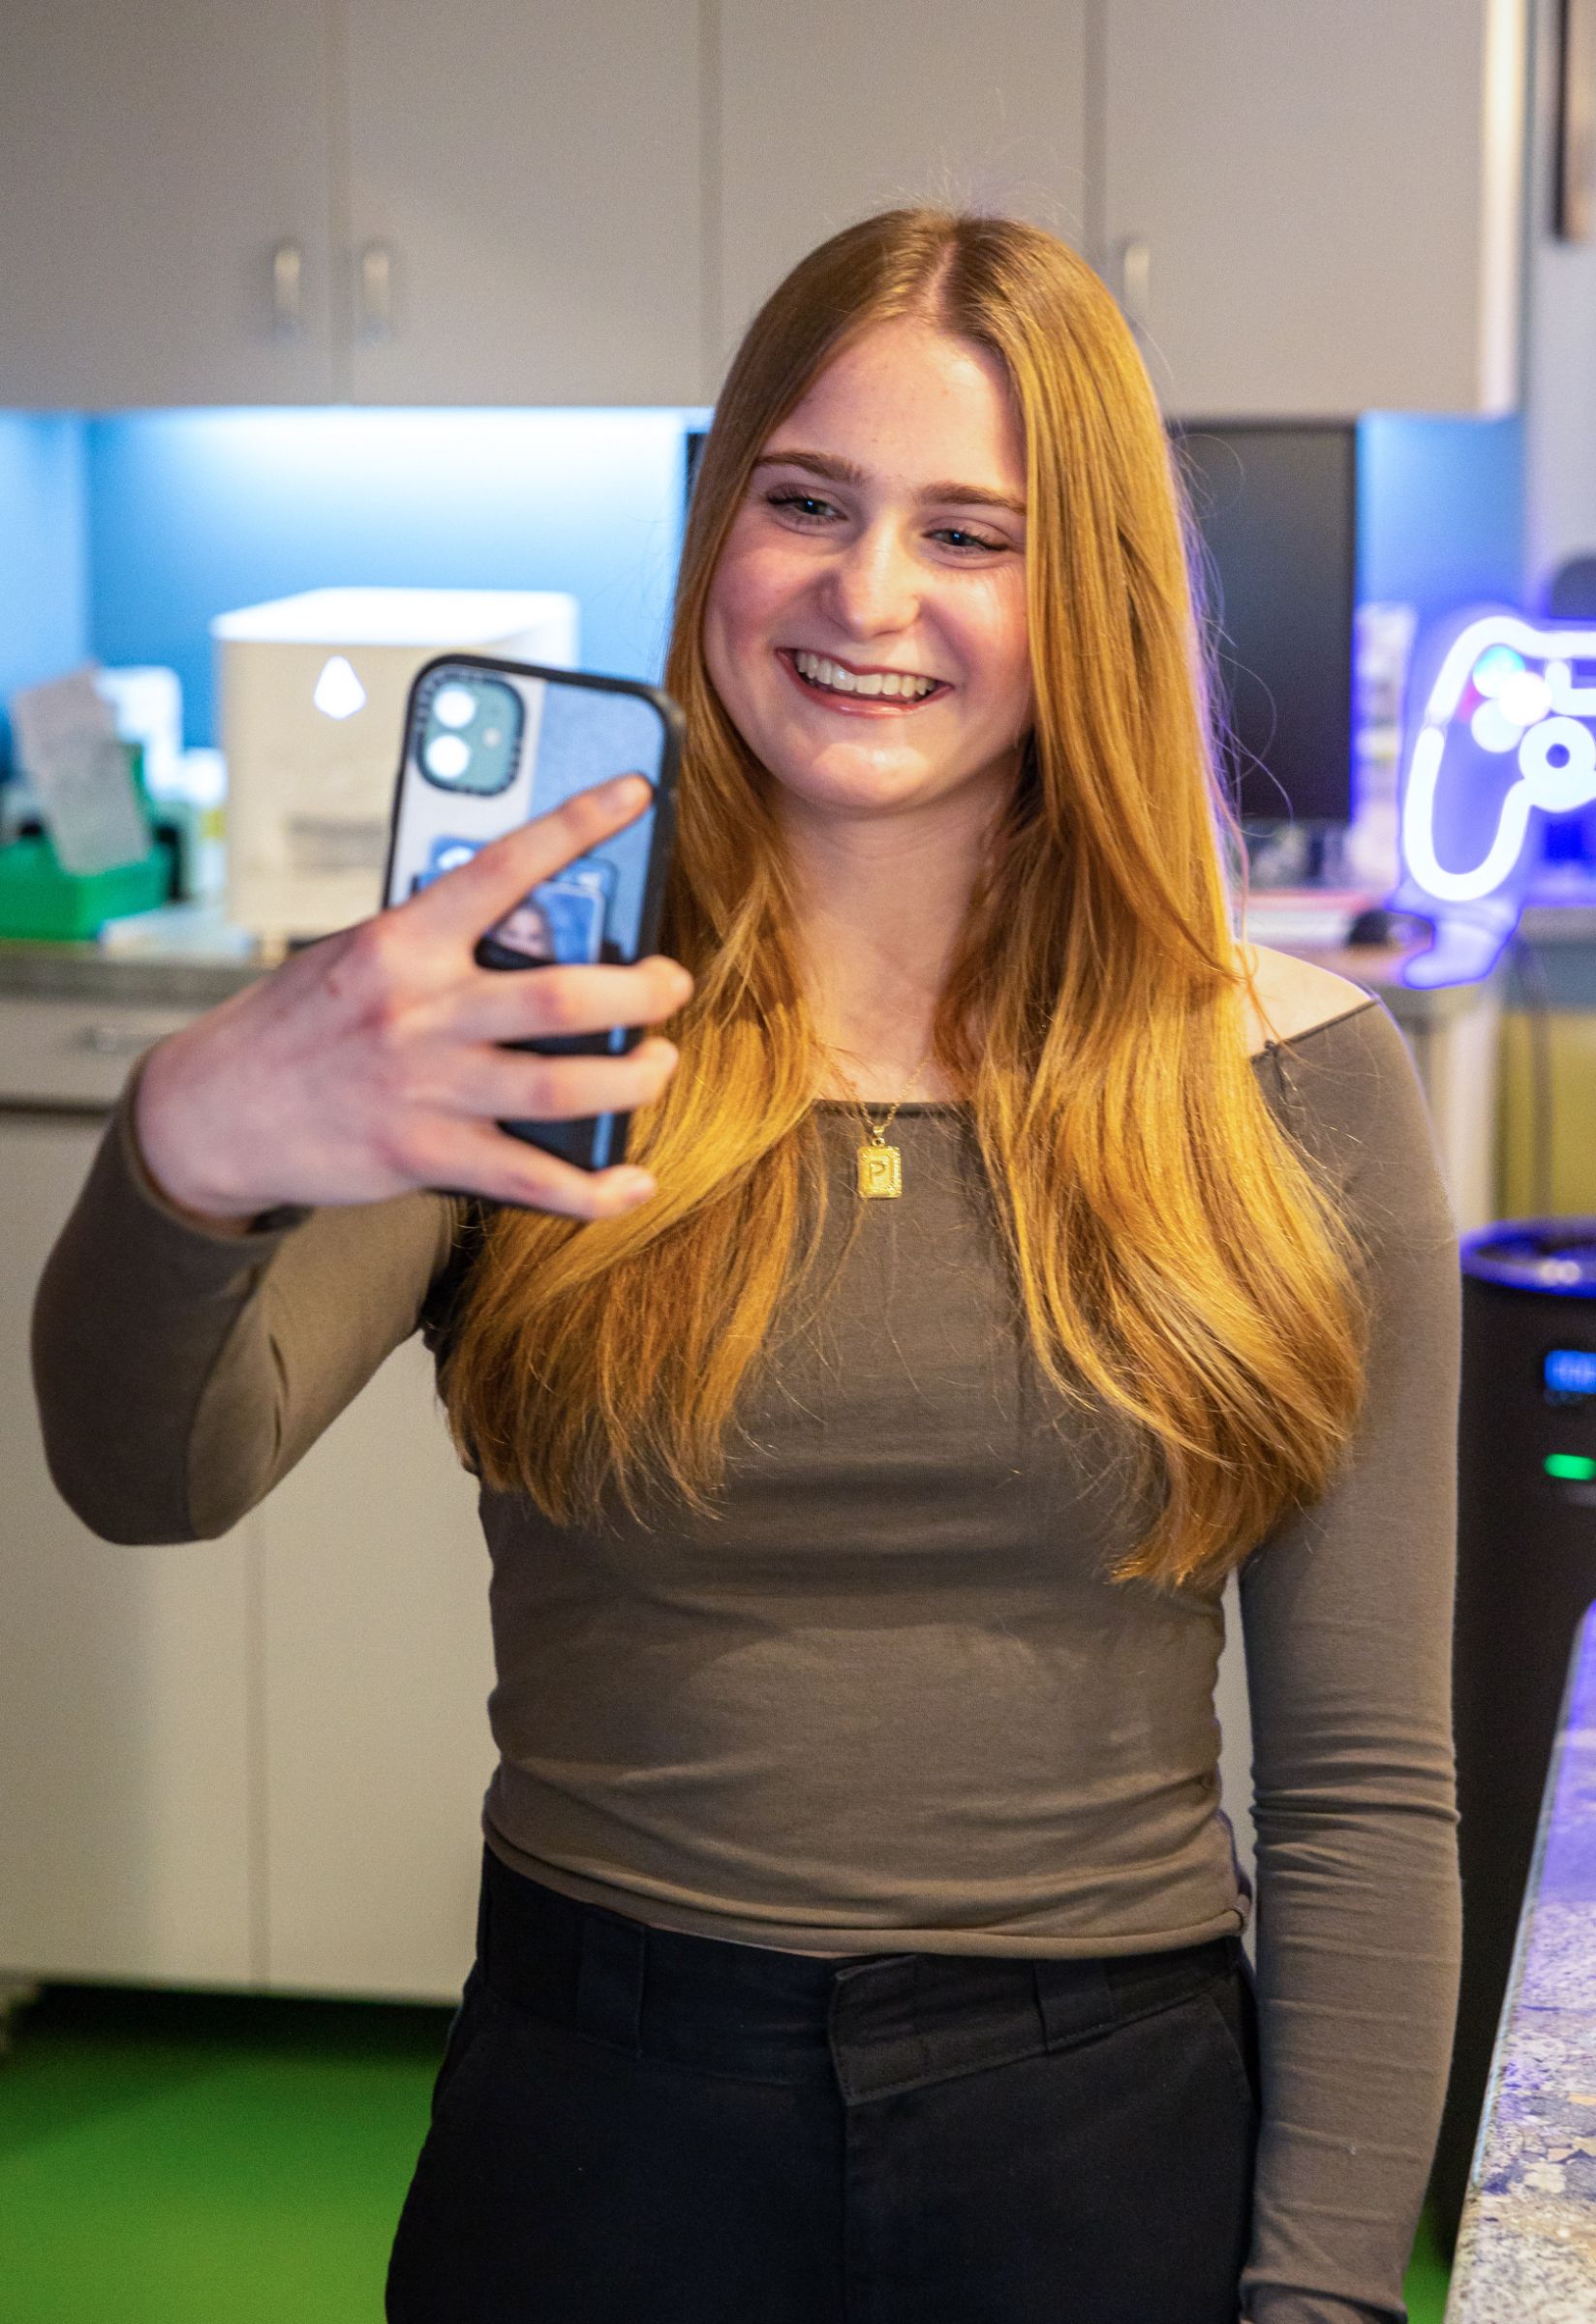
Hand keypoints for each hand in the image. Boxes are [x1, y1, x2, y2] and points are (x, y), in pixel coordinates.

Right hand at [134, 775, 690, 1224]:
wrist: (215, 1112)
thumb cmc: (299, 1024)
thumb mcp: (357, 956)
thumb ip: (437, 943)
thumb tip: (534, 925)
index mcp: (401, 941)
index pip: (501, 867)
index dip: (575, 825)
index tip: (634, 792)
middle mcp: (420, 1011)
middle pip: (562, 998)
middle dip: (640, 990)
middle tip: (670, 983)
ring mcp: (427, 1088)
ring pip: (564, 1087)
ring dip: (635, 1078)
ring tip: (660, 1063)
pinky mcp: (426, 1155)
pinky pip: (533, 1179)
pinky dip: (595, 1189)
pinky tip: (634, 1181)